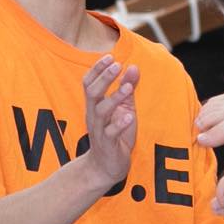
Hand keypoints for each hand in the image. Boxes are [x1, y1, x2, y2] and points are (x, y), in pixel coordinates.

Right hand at [78, 56, 139, 191]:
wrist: (105, 168)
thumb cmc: (115, 135)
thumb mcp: (124, 109)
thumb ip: (127, 89)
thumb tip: (134, 67)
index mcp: (95, 105)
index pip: (89, 83)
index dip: (97, 69)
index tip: (109, 56)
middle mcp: (93, 115)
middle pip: (92, 93)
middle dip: (104, 78)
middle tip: (117, 65)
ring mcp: (99, 130)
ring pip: (101, 111)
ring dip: (114, 98)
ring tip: (128, 87)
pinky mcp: (107, 145)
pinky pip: (111, 133)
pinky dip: (120, 124)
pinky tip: (129, 116)